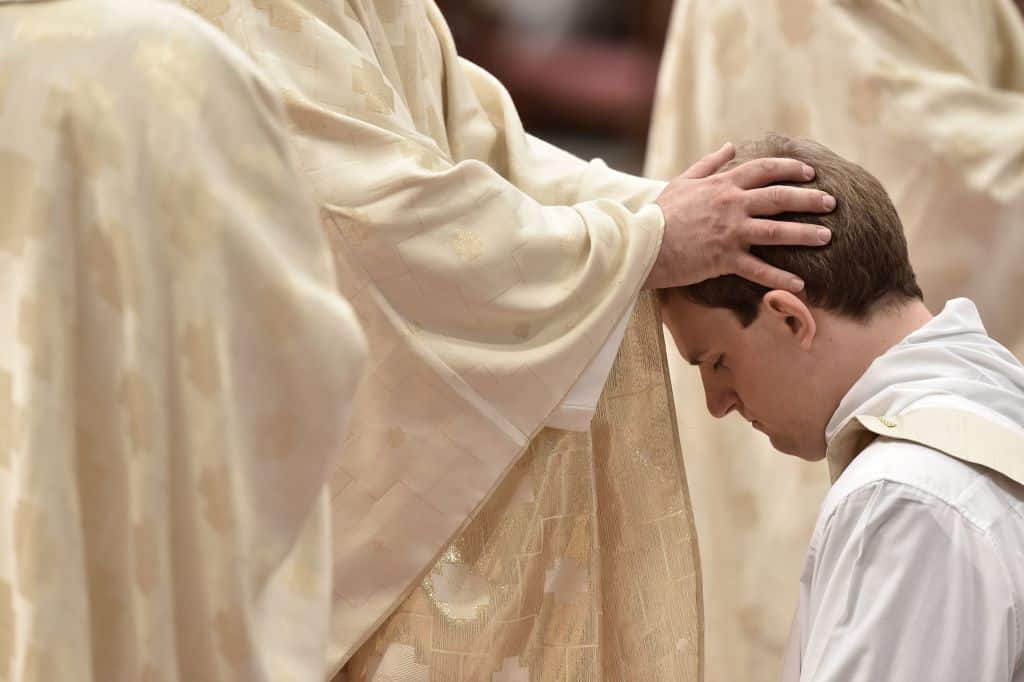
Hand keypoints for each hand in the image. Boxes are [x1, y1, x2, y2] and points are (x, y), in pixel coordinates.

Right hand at [645, 142, 835, 290]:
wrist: (642, 243)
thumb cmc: (660, 213)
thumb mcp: (683, 181)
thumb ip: (709, 163)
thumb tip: (730, 146)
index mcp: (723, 185)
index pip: (765, 169)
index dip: (791, 169)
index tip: (810, 172)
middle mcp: (732, 205)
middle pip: (780, 197)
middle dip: (810, 199)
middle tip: (832, 202)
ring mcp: (731, 232)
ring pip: (777, 231)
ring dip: (805, 234)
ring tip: (827, 237)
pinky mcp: (724, 259)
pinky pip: (759, 270)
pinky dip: (780, 278)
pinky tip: (799, 284)